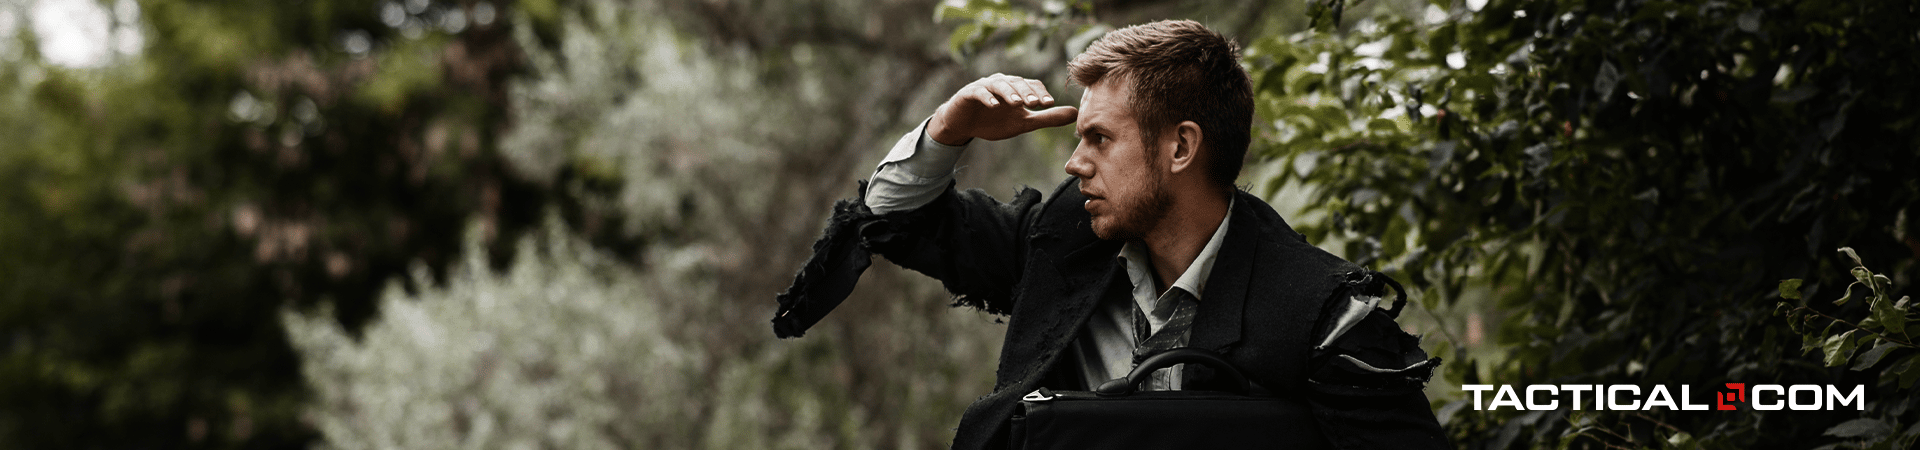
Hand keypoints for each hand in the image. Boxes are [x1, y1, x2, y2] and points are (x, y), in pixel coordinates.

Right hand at [928, 74, 1078, 144]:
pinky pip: (978, 92)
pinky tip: (993, 105)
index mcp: (1017, 88)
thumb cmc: (994, 121)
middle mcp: (1002, 82)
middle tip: (1036, 103)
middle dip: (1027, 92)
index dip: (1041, 92)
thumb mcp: (1023, 123)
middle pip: (1017, 83)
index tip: (1049, 104)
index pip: (1032, 85)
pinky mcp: (969, 93)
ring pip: (999, 85)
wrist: (963, 125)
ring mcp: (985, 86)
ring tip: (1017, 103)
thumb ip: (1047, 117)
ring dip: (1009, 93)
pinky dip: (986, 97)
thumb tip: (1075, 114)